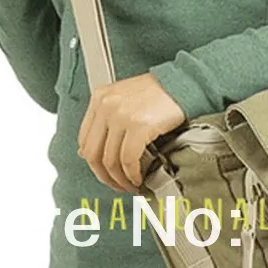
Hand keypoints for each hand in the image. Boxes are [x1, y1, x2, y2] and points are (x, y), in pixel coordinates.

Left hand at [77, 73, 186, 192]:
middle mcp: (107, 105)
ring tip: (130, 184)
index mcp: (100, 98)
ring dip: (120, 179)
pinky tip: (139, 177)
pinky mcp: (139, 125)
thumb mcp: (125, 99)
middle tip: (116, 184)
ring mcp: (121, 115)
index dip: (93, 162)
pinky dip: (132, 174)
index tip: (103, 172)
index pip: (84, 139)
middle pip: (93, 153)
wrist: (184, 83)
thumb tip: (93, 150)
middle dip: (104, 176)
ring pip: (110, 160)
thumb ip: (107, 120)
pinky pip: (129, 159)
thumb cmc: (159, 92)